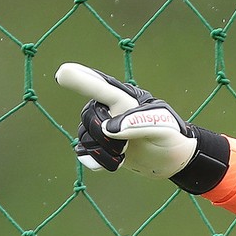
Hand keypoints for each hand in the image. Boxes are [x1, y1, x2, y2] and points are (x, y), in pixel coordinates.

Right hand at [54, 63, 197, 178]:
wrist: (172, 159)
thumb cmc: (172, 138)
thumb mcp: (165, 129)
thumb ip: (140, 123)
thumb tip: (108, 128)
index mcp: (124, 99)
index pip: (101, 87)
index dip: (82, 80)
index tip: (63, 73)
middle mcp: (108, 108)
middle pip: (88, 117)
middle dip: (106, 137)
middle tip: (130, 145)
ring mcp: (101, 125)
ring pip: (84, 137)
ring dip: (105, 152)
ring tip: (127, 153)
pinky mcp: (99, 143)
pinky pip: (84, 152)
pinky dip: (98, 162)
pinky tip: (116, 161)